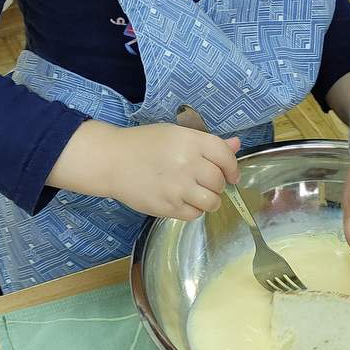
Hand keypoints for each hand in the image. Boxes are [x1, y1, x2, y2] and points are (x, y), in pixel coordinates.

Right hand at [48, 120, 240, 220]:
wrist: (112, 160)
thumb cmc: (145, 144)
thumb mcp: (177, 134)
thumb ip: (209, 143)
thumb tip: (237, 145)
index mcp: (191, 142)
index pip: (226, 156)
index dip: (233, 168)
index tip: (231, 175)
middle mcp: (188, 164)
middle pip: (219, 181)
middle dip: (218, 184)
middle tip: (206, 183)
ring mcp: (177, 188)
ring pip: (211, 202)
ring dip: (209, 200)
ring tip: (198, 194)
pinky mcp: (167, 207)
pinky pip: (194, 214)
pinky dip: (194, 210)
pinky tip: (183, 201)